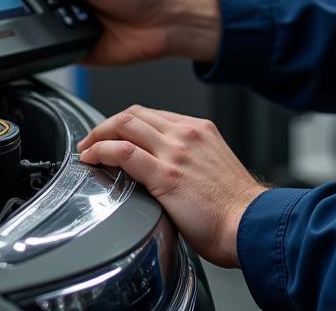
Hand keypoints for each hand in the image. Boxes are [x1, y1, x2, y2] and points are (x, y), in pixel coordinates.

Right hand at [4, 0, 219, 65]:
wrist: (164, 21)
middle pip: (23, 2)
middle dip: (21, 3)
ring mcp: (64, 25)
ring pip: (30, 28)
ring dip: (36, 25)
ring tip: (56, 17)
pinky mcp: (70, 49)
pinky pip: (46, 52)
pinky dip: (47, 47)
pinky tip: (58, 38)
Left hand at [78, 105, 267, 266]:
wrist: (249, 222)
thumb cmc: (235, 206)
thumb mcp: (212, 164)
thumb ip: (189, 157)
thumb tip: (164, 167)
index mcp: (199, 129)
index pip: (153, 114)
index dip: (127, 123)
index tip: (114, 135)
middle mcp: (186, 134)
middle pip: (135, 114)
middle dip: (107, 124)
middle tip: (92, 140)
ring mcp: (176, 152)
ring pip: (126, 125)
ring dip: (99, 135)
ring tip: (86, 149)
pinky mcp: (166, 175)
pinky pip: (125, 153)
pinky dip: (102, 151)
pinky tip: (92, 159)